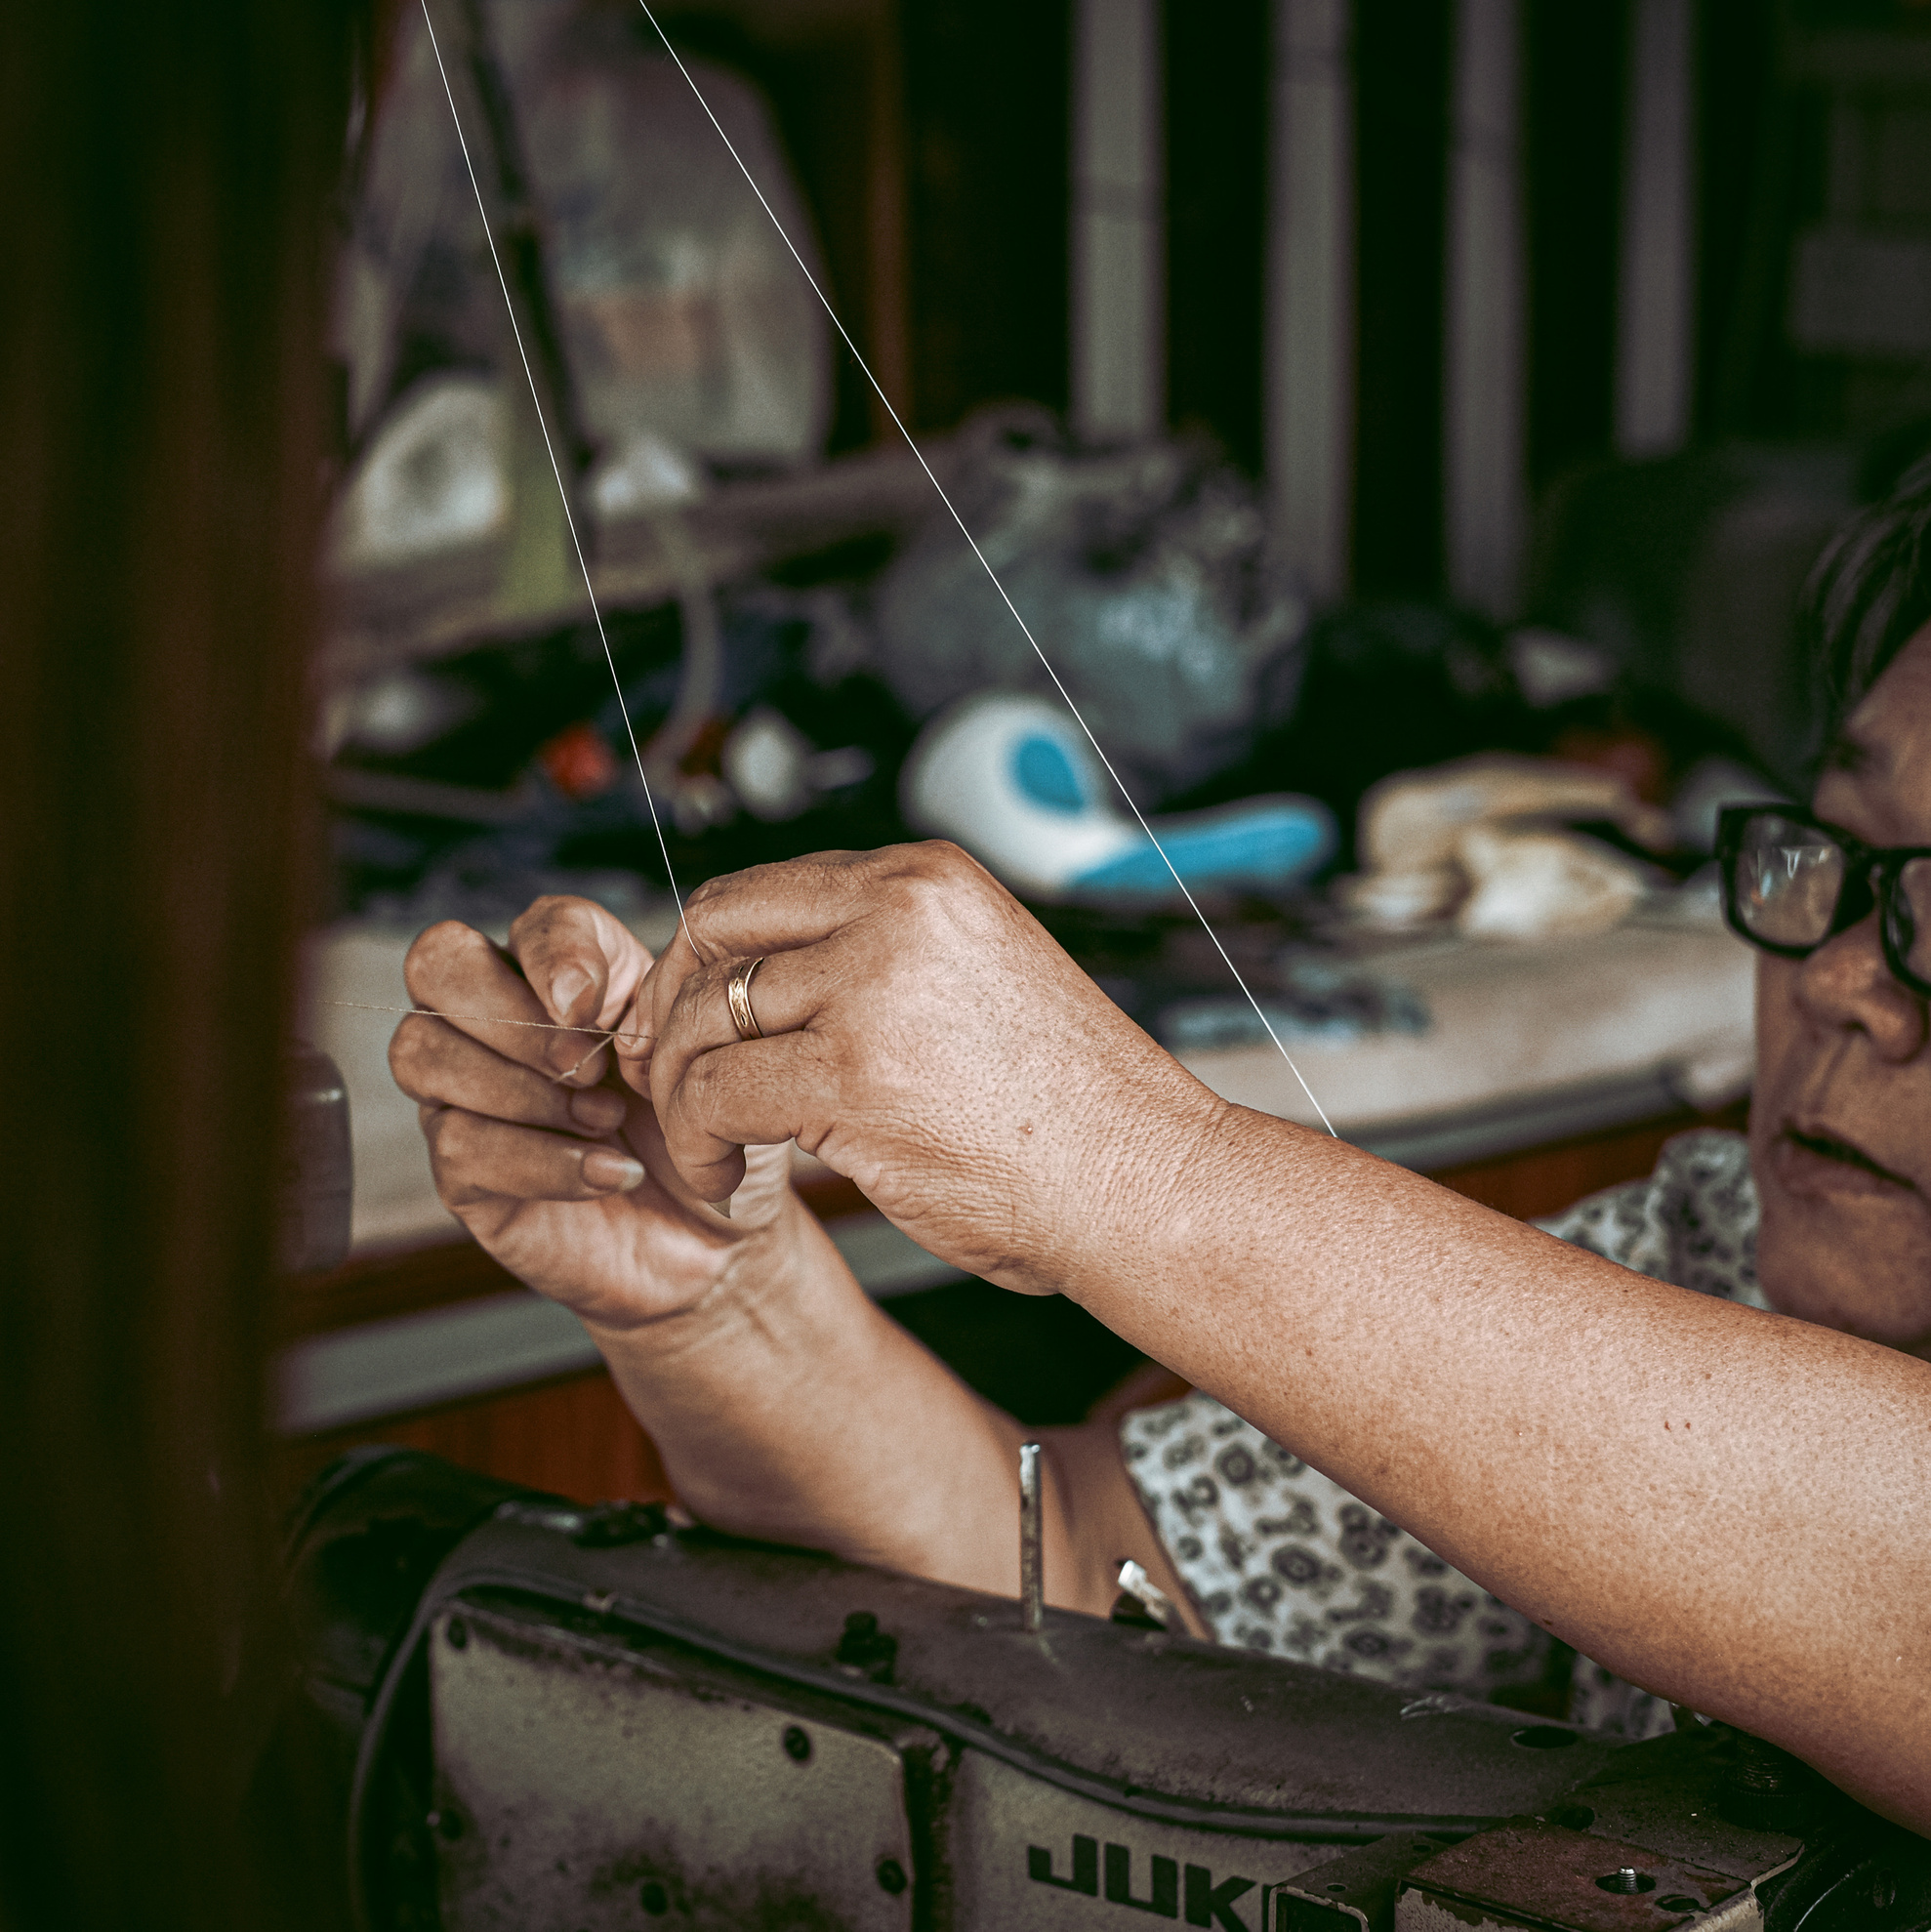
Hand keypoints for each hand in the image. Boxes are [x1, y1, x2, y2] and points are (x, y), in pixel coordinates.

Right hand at [390, 895, 809, 1334]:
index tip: (600, 1008)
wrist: (721, 1235)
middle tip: (588, 1068)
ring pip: (422, 1050)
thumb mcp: (700, 1049)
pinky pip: (458, 1144)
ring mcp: (468, 1094)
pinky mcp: (462, 1173)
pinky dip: (543, 1160)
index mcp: (568, 977)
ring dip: (522, 1089)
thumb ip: (647, 997)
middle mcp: (499, 1023)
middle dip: (511, 1013)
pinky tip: (608, 1173)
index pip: (530, 921)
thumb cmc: (707, 1132)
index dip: (556, 954)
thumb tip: (574, 996)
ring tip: (605, 1123)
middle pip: (436, 962)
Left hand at [621, 843, 1222, 1294]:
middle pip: (714, 932)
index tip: (689, 1018)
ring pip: (702, 1019)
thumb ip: (884, 960)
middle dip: (670, 1007)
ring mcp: (871, 986)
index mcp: (926, 878)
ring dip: (680, 1091)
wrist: (1146, 1182)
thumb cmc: (1073, 1111)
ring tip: (705, 1147)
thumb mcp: (979, 981)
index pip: (762, 891)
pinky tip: (722, 1177)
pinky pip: (713, 1095)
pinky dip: (697, 1144)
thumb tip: (776, 979)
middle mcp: (895, 909)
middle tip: (662, 1073)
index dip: (706, 959)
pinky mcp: (852, 1074)